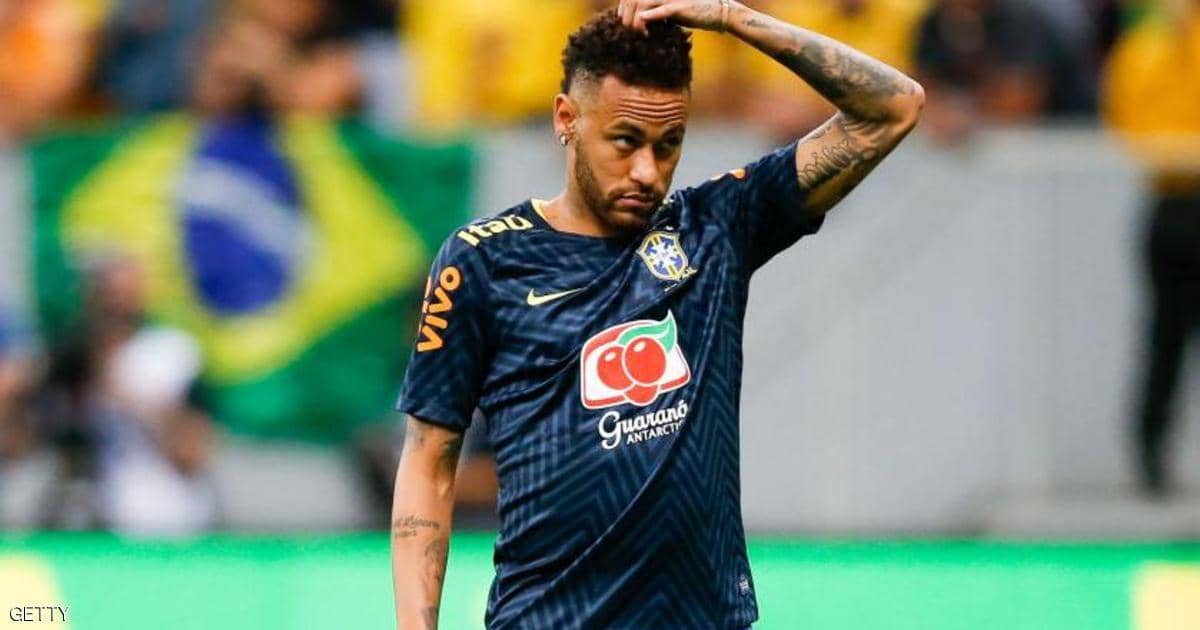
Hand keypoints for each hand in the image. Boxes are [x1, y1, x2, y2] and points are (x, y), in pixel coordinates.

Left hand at [617, 0, 740, 33]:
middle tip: (628, 31)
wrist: (718, 12)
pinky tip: (643, 25)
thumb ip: (656, 11)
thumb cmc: (694, 12)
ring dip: (635, 19)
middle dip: (626, 15)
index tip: (622, 21)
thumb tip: (639, 20)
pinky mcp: (680, 7)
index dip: (623, 7)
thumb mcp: (671, 10)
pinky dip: (649, 17)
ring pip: (642, 3)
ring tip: (637, 32)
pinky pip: (661, 10)